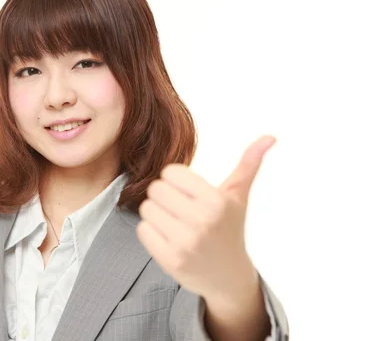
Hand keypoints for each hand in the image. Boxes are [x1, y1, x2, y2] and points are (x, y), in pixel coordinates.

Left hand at [136, 135, 275, 303]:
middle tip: (179, 208)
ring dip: (156, 214)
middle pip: (155, 189)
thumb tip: (270, 136)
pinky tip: (167, 237)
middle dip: (164, 196)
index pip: (170, 172)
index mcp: (217, 201)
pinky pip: (142, 230)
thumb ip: (249, 163)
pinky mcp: (170, 259)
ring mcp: (185, 242)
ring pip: (146, 208)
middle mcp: (202, 221)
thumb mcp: (238, 196)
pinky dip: (150, 232)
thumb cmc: (229, 227)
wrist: (228, 276)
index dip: (176, 181)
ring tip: (174, 222)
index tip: (187, 193)